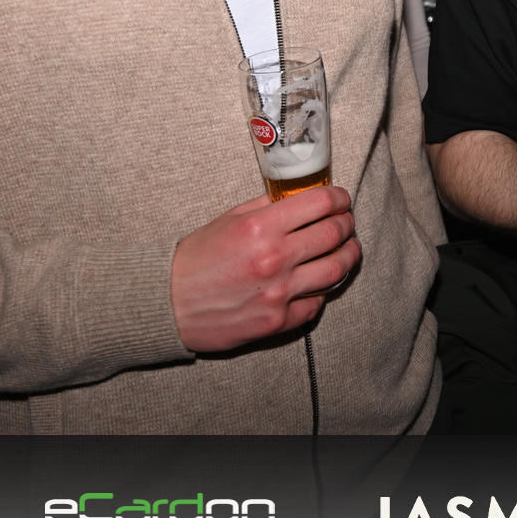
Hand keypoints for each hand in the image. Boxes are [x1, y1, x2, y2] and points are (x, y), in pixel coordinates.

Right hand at [170, 186, 360, 352]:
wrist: (167, 304)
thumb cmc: (196, 260)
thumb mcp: (229, 220)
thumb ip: (267, 206)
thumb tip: (301, 196)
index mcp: (261, 228)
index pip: (320, 203)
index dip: (338, 197)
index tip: (340, 199)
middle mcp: (275, 259)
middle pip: (335, 234)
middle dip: (347, 223)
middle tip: (347, 221)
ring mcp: (280, 293)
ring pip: (337, 270)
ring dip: (349, 254)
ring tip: (349, 248)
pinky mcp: (279, 321)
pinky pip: (317, 303)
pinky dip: (323, 289)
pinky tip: (320, 281)